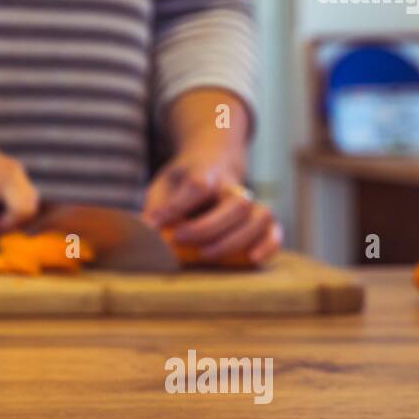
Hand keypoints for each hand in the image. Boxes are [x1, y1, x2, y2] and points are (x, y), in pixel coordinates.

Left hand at [142, 138, 280, 265]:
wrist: (213, 160)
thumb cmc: (183, 180)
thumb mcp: (164, 185)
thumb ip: (156, 207)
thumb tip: (143, 231)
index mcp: (206, 171)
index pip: (198, 186)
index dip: (177, 207)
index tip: (155, 223)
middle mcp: (233, 186)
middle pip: (235, 204)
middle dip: (207, 227)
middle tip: (179, 239)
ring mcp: (251, 201)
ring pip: (259, 216)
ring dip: (235, 240)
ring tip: (207, 255)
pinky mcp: (260, 217)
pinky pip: (274, 230)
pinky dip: (269, 245)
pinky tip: (252, 259)